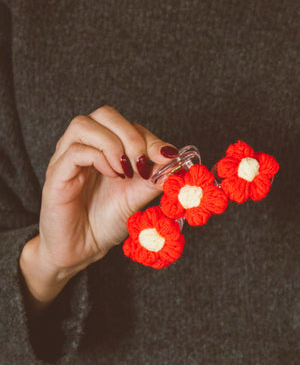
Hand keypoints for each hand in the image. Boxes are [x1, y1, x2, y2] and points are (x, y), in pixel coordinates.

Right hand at [37, 105, 177, 277]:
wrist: (83, 250)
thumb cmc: (105, 222)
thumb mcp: (137, 197)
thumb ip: (154, 178)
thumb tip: (177, 163)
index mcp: (104, 149)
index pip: (125, 124)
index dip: (148, 137)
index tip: (165, 157)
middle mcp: (84, 148)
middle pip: (103, 114)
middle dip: (130, 135)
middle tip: (141, 164)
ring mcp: (67, 160)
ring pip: (83, 125)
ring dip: (112, 144)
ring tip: (124, 171)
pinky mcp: (56, 176)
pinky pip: (74, 152)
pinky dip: (98, 158)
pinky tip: (111, 176)